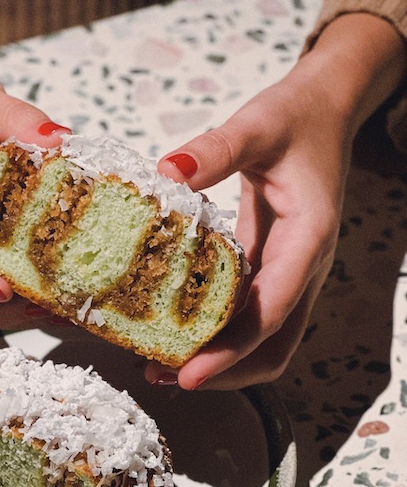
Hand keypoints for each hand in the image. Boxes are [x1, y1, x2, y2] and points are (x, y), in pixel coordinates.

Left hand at [150, 13, 405, 390]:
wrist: (325, 110)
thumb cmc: (297, 117)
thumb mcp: (257, 125)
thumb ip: (217, 148)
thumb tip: (166, 171)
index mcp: (308, 240)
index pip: (271, 311)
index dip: (231, 350)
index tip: (190, 375)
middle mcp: (303, 268)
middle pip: (272, 347)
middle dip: (223, 372)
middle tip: (162, 376)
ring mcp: (290, 273)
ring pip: (264, 340)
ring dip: (220, 361)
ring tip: (160, 363)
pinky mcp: (271, 268)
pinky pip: (249, 316)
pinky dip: (217, 333)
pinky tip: (174, 328)